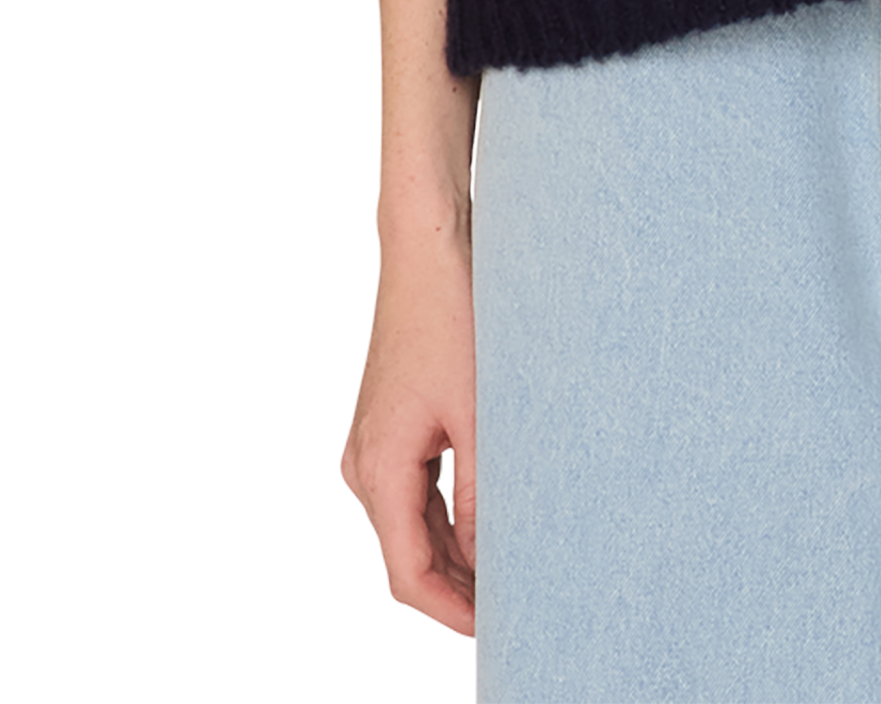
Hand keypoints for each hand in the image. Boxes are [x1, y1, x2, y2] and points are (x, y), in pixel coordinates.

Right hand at [339, 240, 477, 639]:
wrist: (428, 247)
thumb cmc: (452, 316)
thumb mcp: (481, 412)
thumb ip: (485, 491)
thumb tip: (498, 555)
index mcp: (377, 470)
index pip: (408, 575)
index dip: (452, 613)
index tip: (497, 631)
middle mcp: (363, 465)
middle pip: (408, 556)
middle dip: (459, 589)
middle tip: (517, 608)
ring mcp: (372, 445)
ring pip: (413, 525)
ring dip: (458, 553)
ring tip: (514, 572)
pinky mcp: (390, 426)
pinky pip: (416, 491)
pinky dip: (451, 516)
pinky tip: (493, 523)